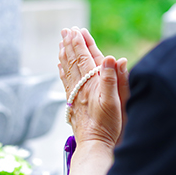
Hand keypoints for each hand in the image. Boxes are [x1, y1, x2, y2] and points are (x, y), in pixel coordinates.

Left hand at [58, 27, 128, 147]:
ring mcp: (75, 95)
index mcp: (91, 84)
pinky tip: (60, 66)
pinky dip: (62, 70)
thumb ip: (113, 79)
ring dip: (64, 54)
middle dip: (70, 44)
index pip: (84, 58)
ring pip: (67, 70)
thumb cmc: (106, 125)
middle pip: (73, 61)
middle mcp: (80, 87)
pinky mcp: (73, 102)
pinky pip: (65, 81)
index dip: (81, 43)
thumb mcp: (115, 101)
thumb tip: (112, 58)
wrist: (94, 144)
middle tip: (66, 30)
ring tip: (61, 43)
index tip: (76, 30)